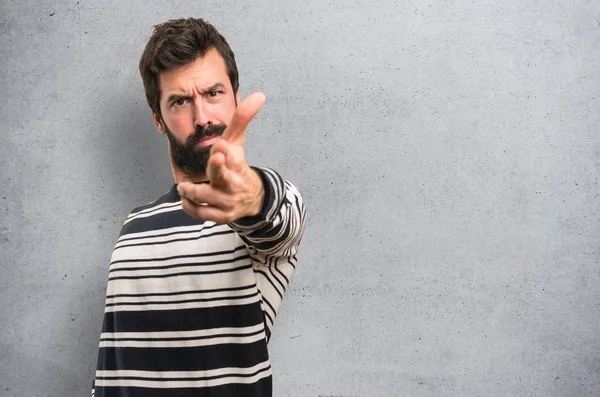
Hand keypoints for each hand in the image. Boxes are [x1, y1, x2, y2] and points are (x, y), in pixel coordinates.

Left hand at [177, 92, 265, 223]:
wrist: (252, 197)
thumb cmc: (238, 166)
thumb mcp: (238, 142)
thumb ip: (242, 119)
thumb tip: (259, 95)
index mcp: (236, 164)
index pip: (229, 156)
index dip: (222, 151)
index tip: (220, 145)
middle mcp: (233, 183)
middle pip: (223, 176)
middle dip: (217, 168)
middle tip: (209, 162)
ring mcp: (227, 201)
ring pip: (206, 196)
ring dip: (191, 191)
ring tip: (183, 186)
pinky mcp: (220, 215)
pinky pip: (201, 213)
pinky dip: (190, 206)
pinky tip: (185, 198)